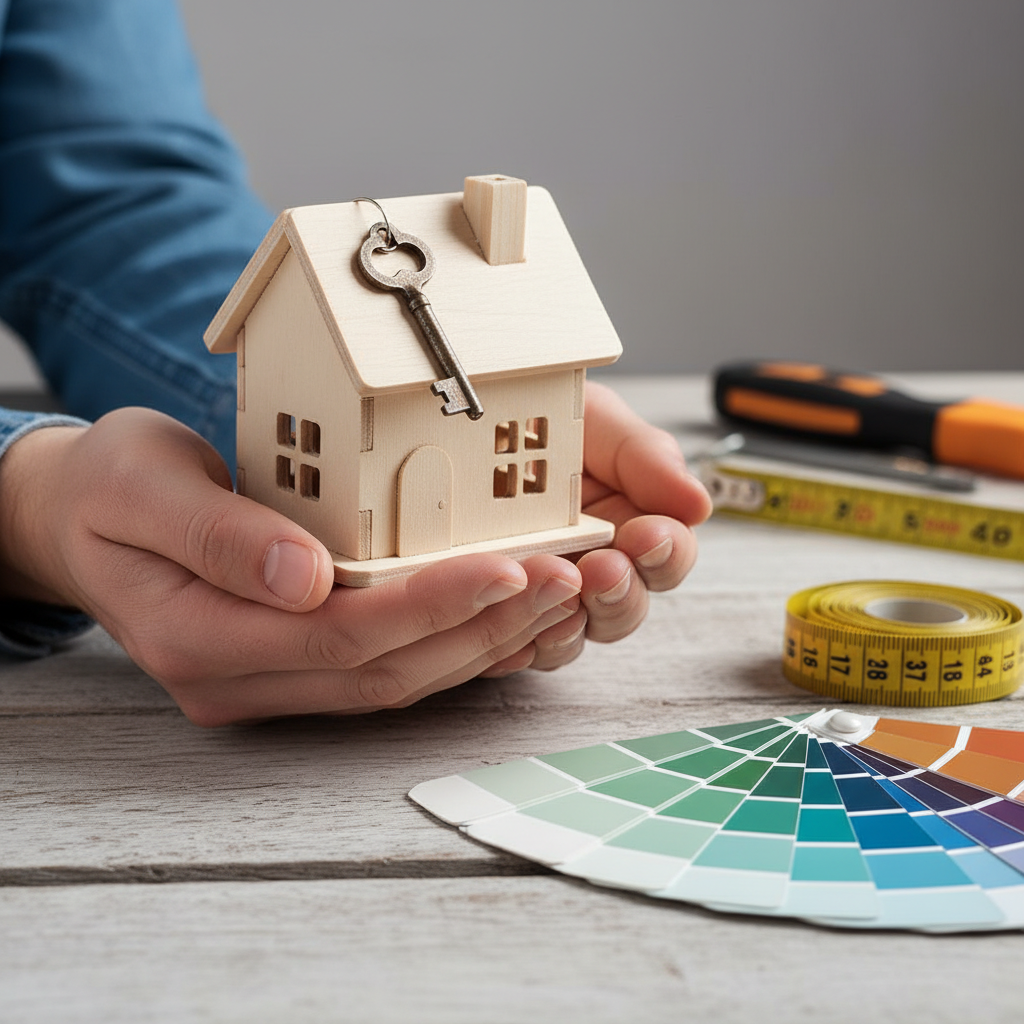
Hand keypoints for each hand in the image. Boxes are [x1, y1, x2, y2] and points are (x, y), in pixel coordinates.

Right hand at [0, 408, 582, 724]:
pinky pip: (388, 670)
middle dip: (482, 626)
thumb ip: (218, 534)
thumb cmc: (108, 490)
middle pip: (384, 670)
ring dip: (483, 642)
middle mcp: (240, 679)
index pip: (338, 635)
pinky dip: (454, 643)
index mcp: (198, 636)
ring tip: (558, 592)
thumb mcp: (142, 484)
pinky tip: (508, 613)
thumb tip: (304, 580)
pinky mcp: (293, 669)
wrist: (77, 521)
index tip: (510, 566)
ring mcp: (268, 684)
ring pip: (397, 680)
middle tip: (565, 577)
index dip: (429, 605)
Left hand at [479, 381, 711, 676]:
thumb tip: (700, 504)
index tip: (648, 534)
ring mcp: (544, 596)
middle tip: (602, 568)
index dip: (667, 553)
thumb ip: (647, 457)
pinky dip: (516, 640)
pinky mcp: (495, 614)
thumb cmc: (537, 418)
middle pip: (626, 609)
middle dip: (619, 592)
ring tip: (553, 590)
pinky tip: (506, 616)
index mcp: (629, 524)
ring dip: (570, 621)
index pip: (668, 558)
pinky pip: (512, 647)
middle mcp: (592, 568)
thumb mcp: (596, 421)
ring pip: (574, 635)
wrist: (461, 421)